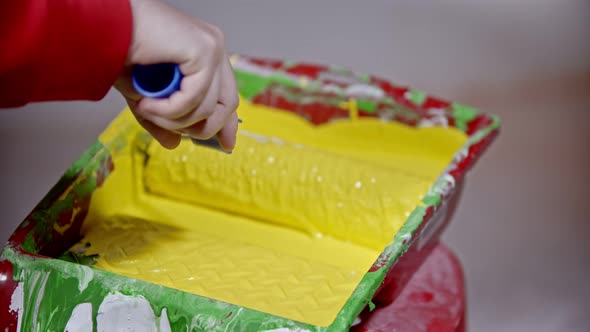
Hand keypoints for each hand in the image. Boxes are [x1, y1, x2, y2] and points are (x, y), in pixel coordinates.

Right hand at [114, 0, 238, 150]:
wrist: (103, 26)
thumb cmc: (120, 50)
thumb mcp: (144, 96)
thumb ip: (162, 118)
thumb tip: (175, 144)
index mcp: (204, 53)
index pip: (227, 95)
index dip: (227, 124)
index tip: (225, 145)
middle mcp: (213, 47)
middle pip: (226, 105)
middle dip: (198, 127)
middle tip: (165, 126)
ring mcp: (212, 47)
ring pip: (208, 109)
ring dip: (173, 120)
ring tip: (146, 109)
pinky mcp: (204, 49)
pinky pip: (195, 99)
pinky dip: (168, 110)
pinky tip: (146, 103)